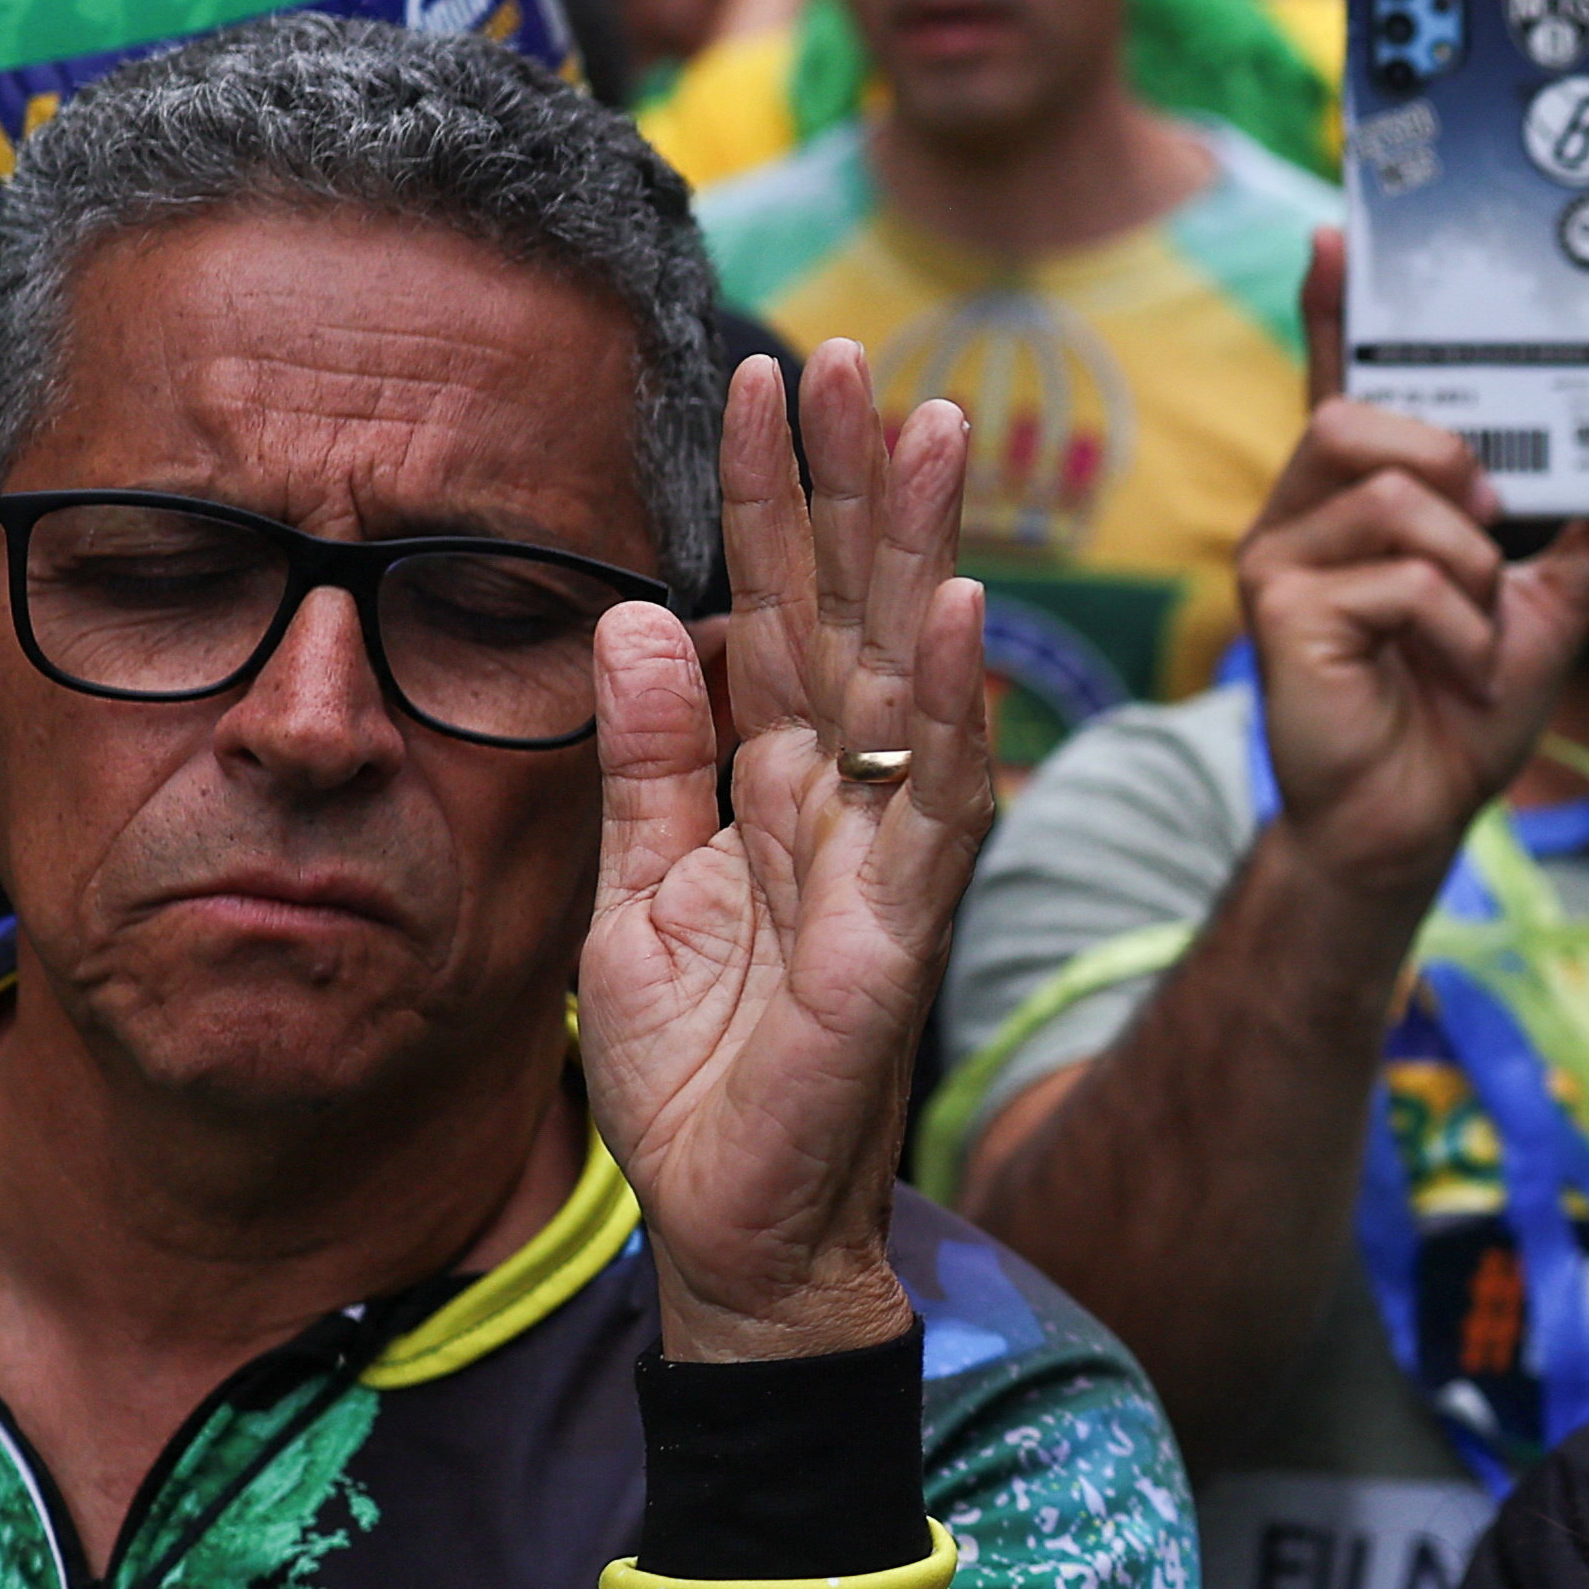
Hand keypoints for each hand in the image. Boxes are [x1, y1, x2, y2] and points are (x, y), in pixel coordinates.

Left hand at [584, 342, 989, 1363]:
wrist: (727, 1231)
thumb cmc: (698, 1076)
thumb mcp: (632, 898)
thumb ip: (646, 764)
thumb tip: (636, 618)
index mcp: (771, 780)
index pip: (772, 610)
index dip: (767, 501)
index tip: (765, 382)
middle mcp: (840, 796)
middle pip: (852, 610)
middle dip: (856, 483)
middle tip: (857, 356)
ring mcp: (883, 855)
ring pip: (911, 675)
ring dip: (925, 551)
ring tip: (936, 429)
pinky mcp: (902, 928)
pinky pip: (938, 800)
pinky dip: (948, 707)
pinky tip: (956, 615)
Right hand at [1245, 229, 1588, 906]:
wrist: (1412, 821)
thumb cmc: (1460, 714)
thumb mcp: (1553, 616)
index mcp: (1358, 503)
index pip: (1342, 382)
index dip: (1338, 309)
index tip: (1341, 233)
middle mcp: (1304, 518)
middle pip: (1362, 418)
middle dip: (1451, 467)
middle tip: (1490, 536)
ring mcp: (1281, 563)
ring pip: (1391, 495)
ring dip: (1469, 566)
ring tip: (1476, 627)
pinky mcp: (1278, 616)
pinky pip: (1396, 577)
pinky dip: (1458, 626)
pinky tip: (1456, 667)